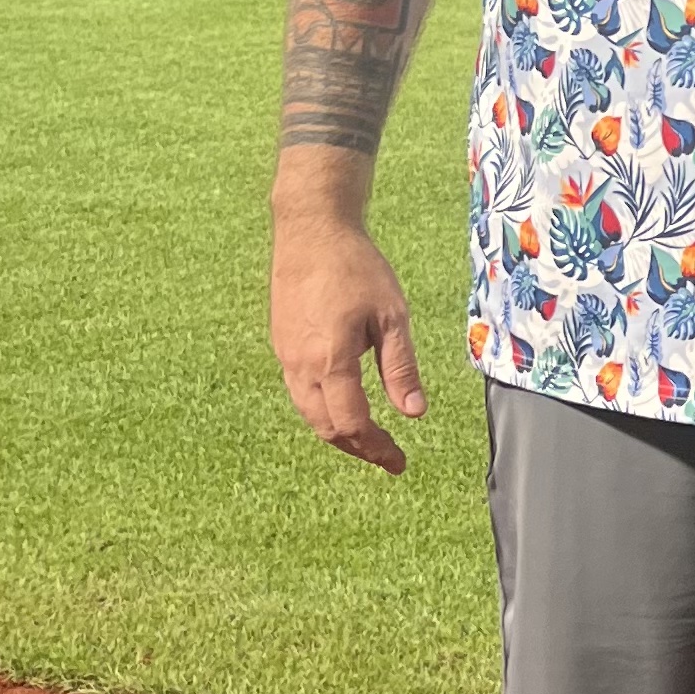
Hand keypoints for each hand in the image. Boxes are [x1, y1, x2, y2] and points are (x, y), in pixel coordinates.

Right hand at [269, 208, 427, 473]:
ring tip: (368, 440)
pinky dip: (322, 410)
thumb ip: (400, 368)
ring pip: (309, 412)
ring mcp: (285, 356)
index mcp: (330, 361)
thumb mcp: (391, 316)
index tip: (399, 462)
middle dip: (358, 447)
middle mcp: (300, 365)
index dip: (377, 448)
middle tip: (387, 457)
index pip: (352, 423)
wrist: (311, 231)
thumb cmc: (356, 267)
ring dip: (338, 432)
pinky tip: (343, 405)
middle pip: (326, 427)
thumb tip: (413, 413)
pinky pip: (300, 392)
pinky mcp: (281, 344)